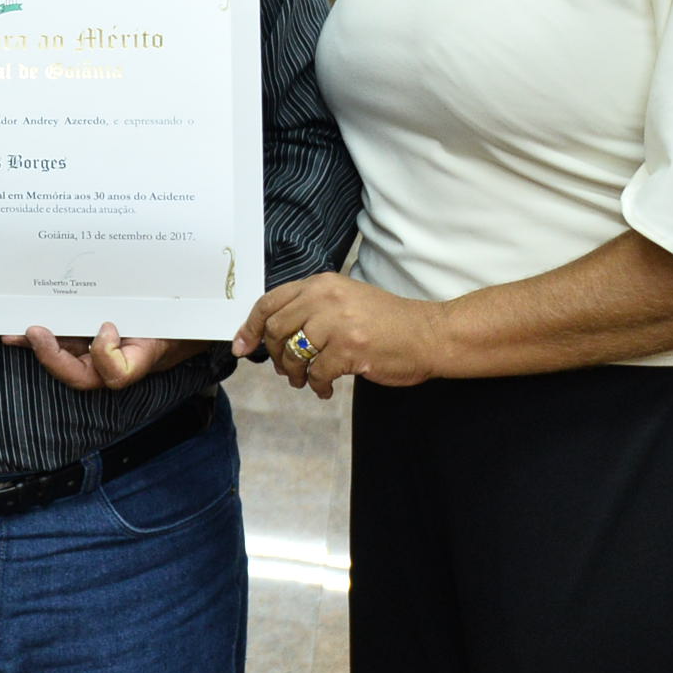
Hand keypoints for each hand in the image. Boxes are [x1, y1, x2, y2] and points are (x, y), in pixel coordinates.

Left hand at [14, 325, 201, 391]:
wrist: (172, 321)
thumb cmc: (171, 320)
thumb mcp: (171, 318)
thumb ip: (158, 322)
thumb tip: (122, 318)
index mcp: (138, 361)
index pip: (115, 375)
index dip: (105, 355)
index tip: (107, 327)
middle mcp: (112, 365)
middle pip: (78, 374)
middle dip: (52, 356)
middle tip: (35, 332)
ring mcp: (94, 355)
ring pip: (62, 359)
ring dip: (36, 346)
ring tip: (13, 333)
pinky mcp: (81, 341)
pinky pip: (58, 343)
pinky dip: (37, 339)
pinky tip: (15, 332)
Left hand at [234, 273, 441, 399]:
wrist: (429, 334)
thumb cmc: (386, 321)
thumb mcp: (345, 300)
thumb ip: (310, 310)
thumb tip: (269, 336)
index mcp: (321, 283)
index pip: (269, 302)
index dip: (250, 327)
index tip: (242, 346)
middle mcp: (325, 298)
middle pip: (276, 330)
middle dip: (274, 355)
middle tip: (285, 369)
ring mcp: (337, 323)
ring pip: (292, 354)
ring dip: (294, 374)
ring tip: (305, 381)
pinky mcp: (349, 349)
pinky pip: (316, 373)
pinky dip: (317, 386)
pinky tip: (327, 389)